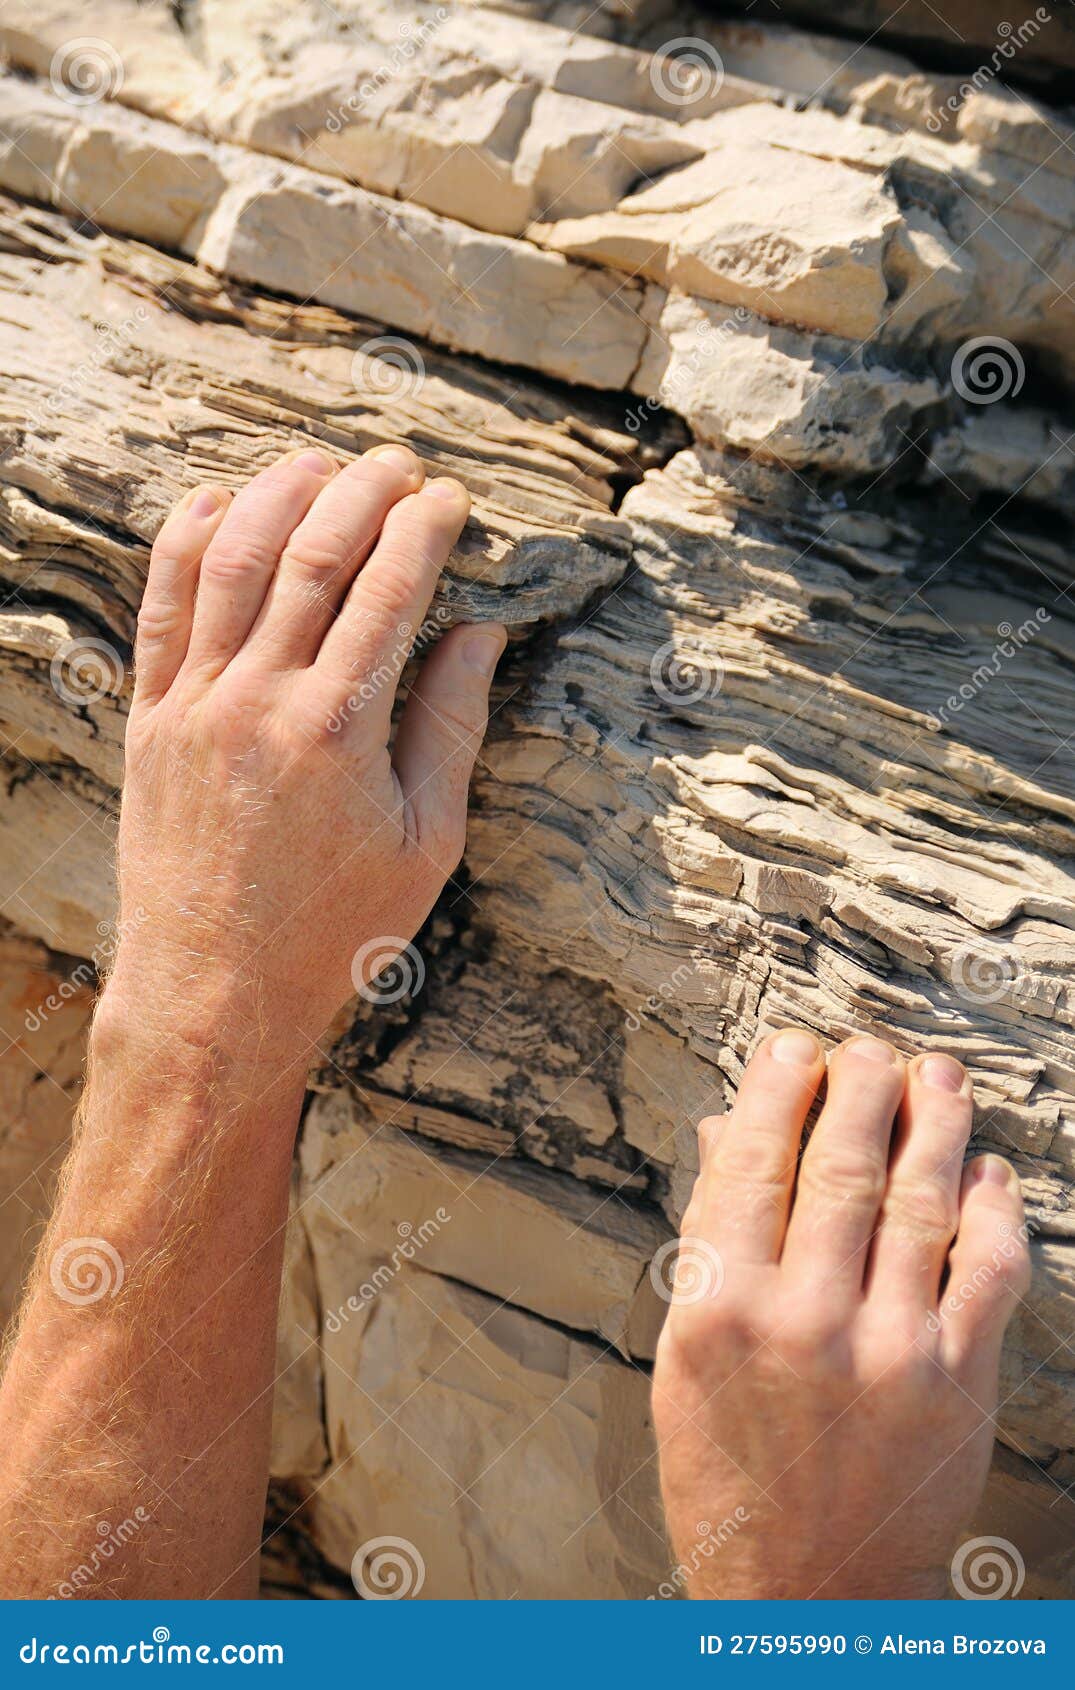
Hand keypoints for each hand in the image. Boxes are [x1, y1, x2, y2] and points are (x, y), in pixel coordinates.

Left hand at [106, 444, 504, 1064]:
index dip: (425, 528)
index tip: (452, 500)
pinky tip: (215, 503)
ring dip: (277, 494)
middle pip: (313, 553)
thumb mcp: (427, 842)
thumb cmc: (334, 932)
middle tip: (399, 465)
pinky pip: (159, 606)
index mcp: (340, 731)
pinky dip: (185, 541)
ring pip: (230, 559)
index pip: (390, 589)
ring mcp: (194, 705)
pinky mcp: (149, 721)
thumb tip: (480, 636)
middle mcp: (260, 701)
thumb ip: (450, 728)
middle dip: (363, 491)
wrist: (214, 993)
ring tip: (319, 463)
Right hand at [653, 1031, 1029, 1598]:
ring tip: (937, 1081)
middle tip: (871, 1051)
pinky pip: (985, 1273)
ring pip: (920, 1203)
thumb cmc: (728, 1468)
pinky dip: (994, 1213)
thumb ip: (711, 1238)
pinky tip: (988, 1175)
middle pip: (843, 1166)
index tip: (797, 1048)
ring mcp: (886, 1352)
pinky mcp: (955, 1385)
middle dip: (863, 1087)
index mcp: (719, 1307)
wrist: (800, 1593)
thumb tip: (733, 1131)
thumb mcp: (685, 1353)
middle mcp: (801, 1321)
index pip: (755, 1161)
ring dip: (935, 1127)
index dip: (783, 1088)